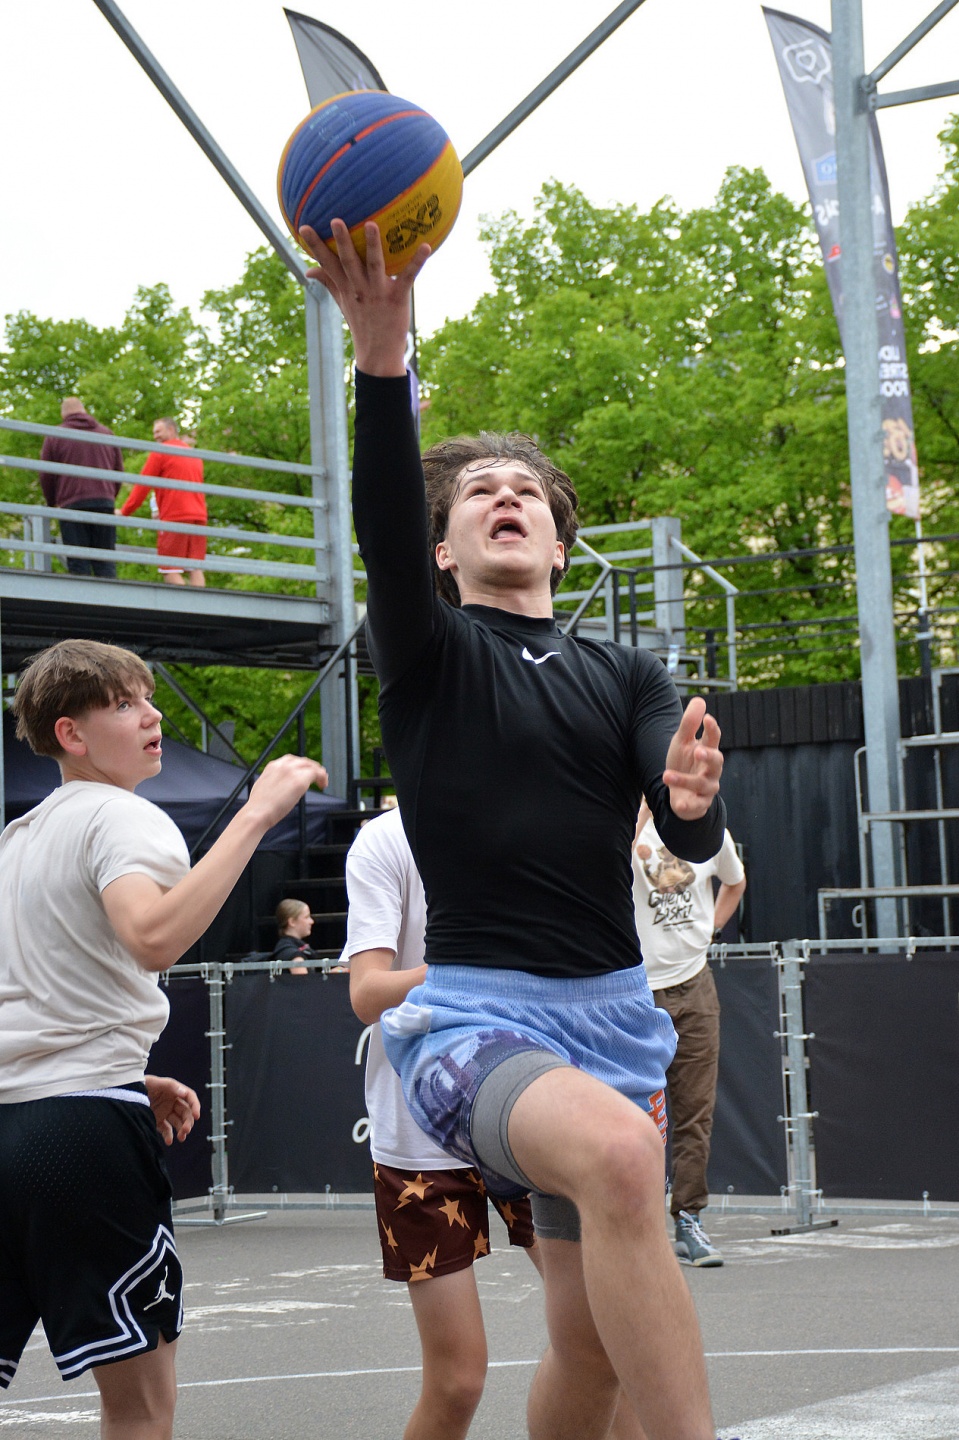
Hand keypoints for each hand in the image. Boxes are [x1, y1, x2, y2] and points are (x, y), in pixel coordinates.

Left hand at [144, 1074, 200, 1144]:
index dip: (195, 1106)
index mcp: (173, 1090)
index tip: (197, 1116)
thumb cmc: (139, 1083)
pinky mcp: (157, 1121)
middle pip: (185, 1112)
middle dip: (188, 1122)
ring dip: (182, 1130)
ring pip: (178, 1122)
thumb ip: (169, 1086)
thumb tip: (184, 1093)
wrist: (123, 1092)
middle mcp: (171, 1101)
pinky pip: (166, 1130)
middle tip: (186, 1130)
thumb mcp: (154, 1082)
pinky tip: (169, 1142)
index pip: (189, 1097)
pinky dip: (169, 1136)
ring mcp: (165, 1112)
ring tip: (181, 1137)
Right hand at [245, 754, 327, 831]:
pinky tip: (323, 785)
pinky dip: (322, 777)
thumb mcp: (264, 787)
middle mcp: (283, 765)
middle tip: (318, 777)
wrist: (257, 813)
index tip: (305, 773)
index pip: (291, 760)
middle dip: (311, 768)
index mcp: (273, 766)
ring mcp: (292, 771)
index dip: (301, 766)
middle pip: (303, 761)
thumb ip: (274, 782)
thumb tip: (282, 787)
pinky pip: (317, 773)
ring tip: (323, 782)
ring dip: (319, 773)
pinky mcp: (300, 780)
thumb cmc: (259, 807)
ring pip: (312, 766)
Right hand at [299, 219, 429, 376]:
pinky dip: (417, 262)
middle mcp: (359, 289)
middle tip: (335, 220)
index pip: (326, 264)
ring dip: (372, 245)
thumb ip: (328, 283)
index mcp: (346, 288)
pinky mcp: (397, 298)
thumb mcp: (342, 303)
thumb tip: (308, 270)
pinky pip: (408, 277)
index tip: (303, 227)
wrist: (378, 353)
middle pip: (348, 261)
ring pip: (374, 265)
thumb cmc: (362, 322)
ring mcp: (378, 293)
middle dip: (341, 241)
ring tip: (371, 224)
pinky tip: (426, 246)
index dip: (314, 246)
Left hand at [662, 697, 722, 819]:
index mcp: (708, 750)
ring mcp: (707, 788)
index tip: (708, 719)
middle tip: (697, 751)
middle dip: (709, 756)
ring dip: (684, 780)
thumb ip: (689, 723)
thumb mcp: (682, 742)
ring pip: (702, 784)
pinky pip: (696, 806)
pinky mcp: (699, 804)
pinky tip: (679, 804)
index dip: (712, 729)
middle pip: (717, 762)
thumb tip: (700, 700)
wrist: (678, 792)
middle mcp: (711, 769)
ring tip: (666, 775)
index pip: (714, 738)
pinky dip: (688, 806)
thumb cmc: (683, 762)